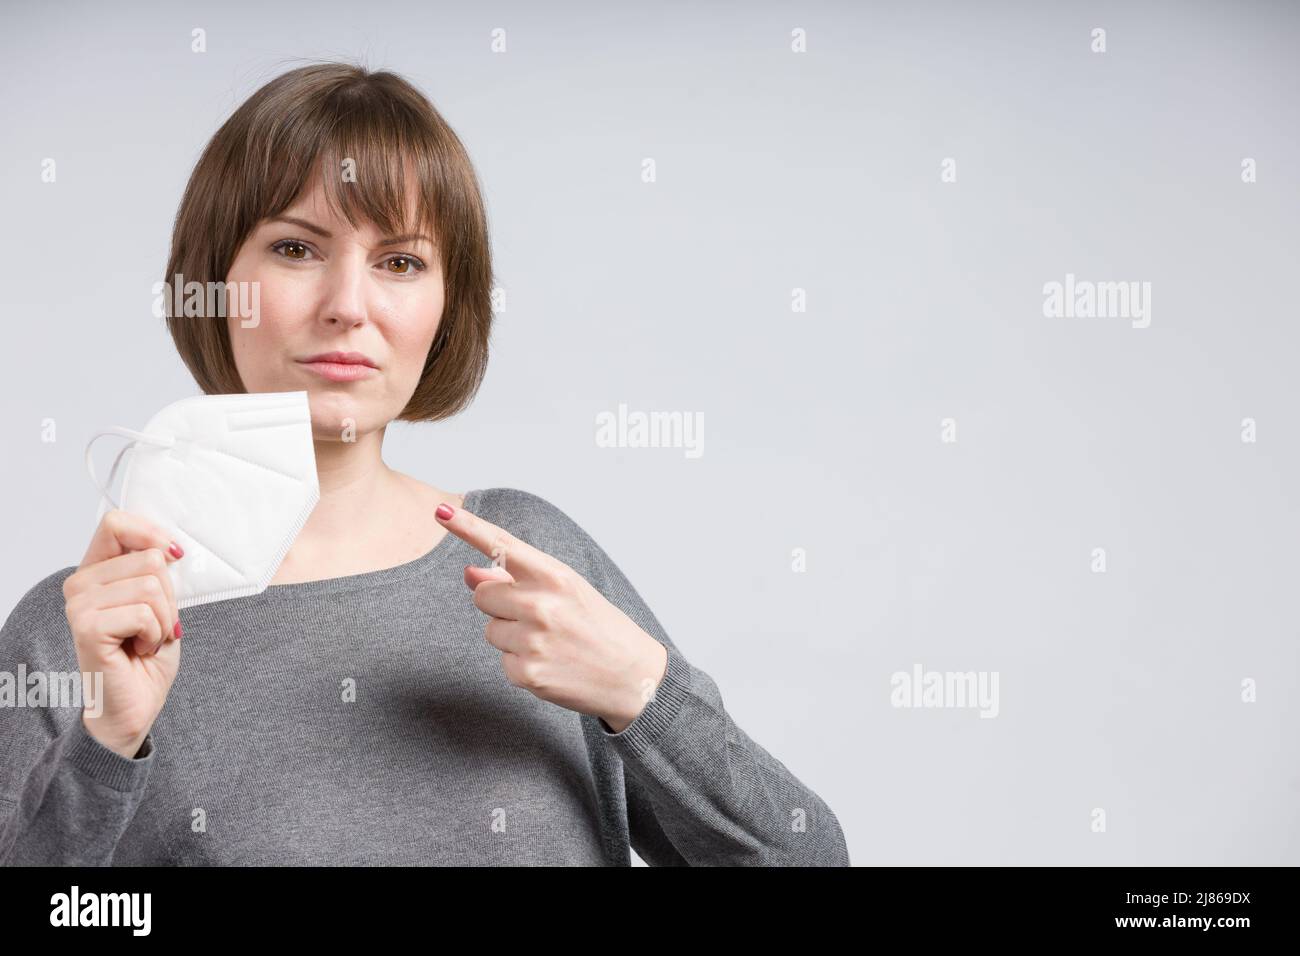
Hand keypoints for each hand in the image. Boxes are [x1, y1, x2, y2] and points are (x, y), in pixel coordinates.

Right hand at [63, 510, 185, 758]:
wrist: (135, 703)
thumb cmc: (147, 654)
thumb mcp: (161, 601)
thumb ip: (156, 569)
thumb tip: (168, 546)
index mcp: (96, 570)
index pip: (116, 522)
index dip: (151, 533)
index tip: (174, 555)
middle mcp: (80, 583)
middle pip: (147, 557)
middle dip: (169, 595)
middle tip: (156, 623)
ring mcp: (79, 605)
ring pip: (150, 585)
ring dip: (164, 617)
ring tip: (147, 637)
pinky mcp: (86, 626)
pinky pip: (143, 611)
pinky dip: (155, 633)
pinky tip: (140, 649)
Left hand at [436, 501, 667, 732]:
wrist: (632, 676)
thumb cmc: (598, 627)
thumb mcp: (567, 592)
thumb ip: (518, 580)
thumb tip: (470, 573)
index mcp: (555, 576)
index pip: (502, 545)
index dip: (467, 526)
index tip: (441, 511)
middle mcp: (542, 605)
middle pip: (483, 596)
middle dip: (500, 606)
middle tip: (538, 618)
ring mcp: (533, 640)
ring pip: (490, 631)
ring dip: (511, 637)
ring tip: (549, 643)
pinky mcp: (527, 673)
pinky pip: (502, 661)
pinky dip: (520, 664)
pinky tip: (550, 664)